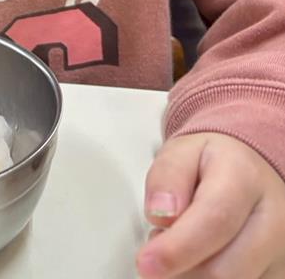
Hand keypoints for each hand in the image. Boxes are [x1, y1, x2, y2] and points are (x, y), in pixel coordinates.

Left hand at [137, 132, 284, 277]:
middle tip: (157, 247)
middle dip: (179, 268)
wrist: (249, 168)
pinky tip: (200, 259)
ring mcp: (279, 253)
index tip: (146, 262)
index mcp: (246, 177)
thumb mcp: (181, 151)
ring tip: (181, 245)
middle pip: (224, 269)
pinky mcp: (277, 275)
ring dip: (192, 276)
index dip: (177, 248)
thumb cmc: (213, 162)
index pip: (215, 220)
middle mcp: (273, 219)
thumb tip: (161, 213)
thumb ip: (167, 177)